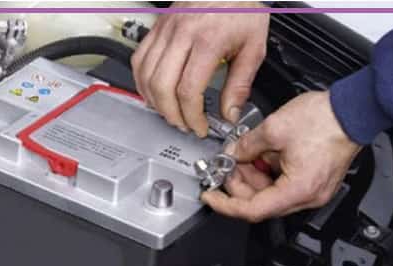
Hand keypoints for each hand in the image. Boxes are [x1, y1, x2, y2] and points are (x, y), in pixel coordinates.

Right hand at [131, 1, 268, 136]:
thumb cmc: (241, 5)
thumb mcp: (254, 46)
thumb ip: (240, 84)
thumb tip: (230, 113)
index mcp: (208, 40)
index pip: (188, 90)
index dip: (192, 116)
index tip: (200, 126)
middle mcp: (182, 33)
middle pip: (162, 86)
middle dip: (171, 114)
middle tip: (184, 124)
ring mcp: (165, 29)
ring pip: (145, 75)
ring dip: (155, 101)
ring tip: (170, 112)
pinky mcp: (157, 27)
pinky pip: (139, 60)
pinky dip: (142, 82)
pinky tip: (154, 92)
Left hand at [201, 91, 361, 222]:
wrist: (353, 109)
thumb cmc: (326, 119)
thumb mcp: (274, 129)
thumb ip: (246, 145)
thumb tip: (232, 154)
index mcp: (298, 189)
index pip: (252, 209)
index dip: (226, 204)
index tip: (210, 196)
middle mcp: (308, 196)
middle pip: (260, 203)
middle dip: (238, 184)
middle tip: (227, 165)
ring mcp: (312, 190)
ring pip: (270, 194)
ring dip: (252, 177)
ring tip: (243, 155)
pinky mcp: (313, 181)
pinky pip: (282, 184)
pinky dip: (267, 172)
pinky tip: (260, 155)